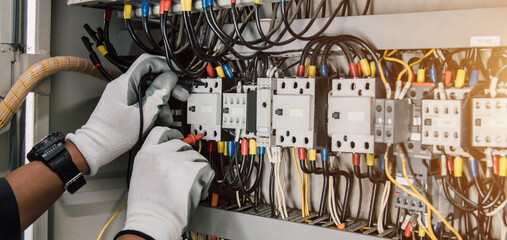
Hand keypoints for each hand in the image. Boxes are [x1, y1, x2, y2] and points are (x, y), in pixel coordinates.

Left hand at [66, 54, 188, 174]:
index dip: (165, 65)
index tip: (177, 74)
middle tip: (181, 94)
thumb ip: (158, 94)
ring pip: (148, 89)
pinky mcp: (124, 103)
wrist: (97, 147)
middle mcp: (123, 85)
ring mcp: (123, 94)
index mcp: (125, 83)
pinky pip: (142, 99)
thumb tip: (169, 78)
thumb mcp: (143, 114)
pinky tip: (159, 119)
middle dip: (167, 85)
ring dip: (162, 100)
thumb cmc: (115, 134)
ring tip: (169, 115)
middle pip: (150, 76)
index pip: (147, 62)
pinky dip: (153, 107)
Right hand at [121, 127, 213, 239]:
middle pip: (182, 144)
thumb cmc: (147, 207)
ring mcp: (177, 160)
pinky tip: (197, 189)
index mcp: (146, 154)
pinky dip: (205, 179)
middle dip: (187, 157)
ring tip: (189, 185)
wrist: (153, 220)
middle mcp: (161, 153)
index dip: (172, 133)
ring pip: (196, 157)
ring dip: (197, 169)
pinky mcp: (192, 170)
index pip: (160, 132)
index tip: (178, 135)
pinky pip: (206, 168)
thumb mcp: (140, 175)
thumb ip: (154, 161)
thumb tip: (170, 157)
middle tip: (186, 172)